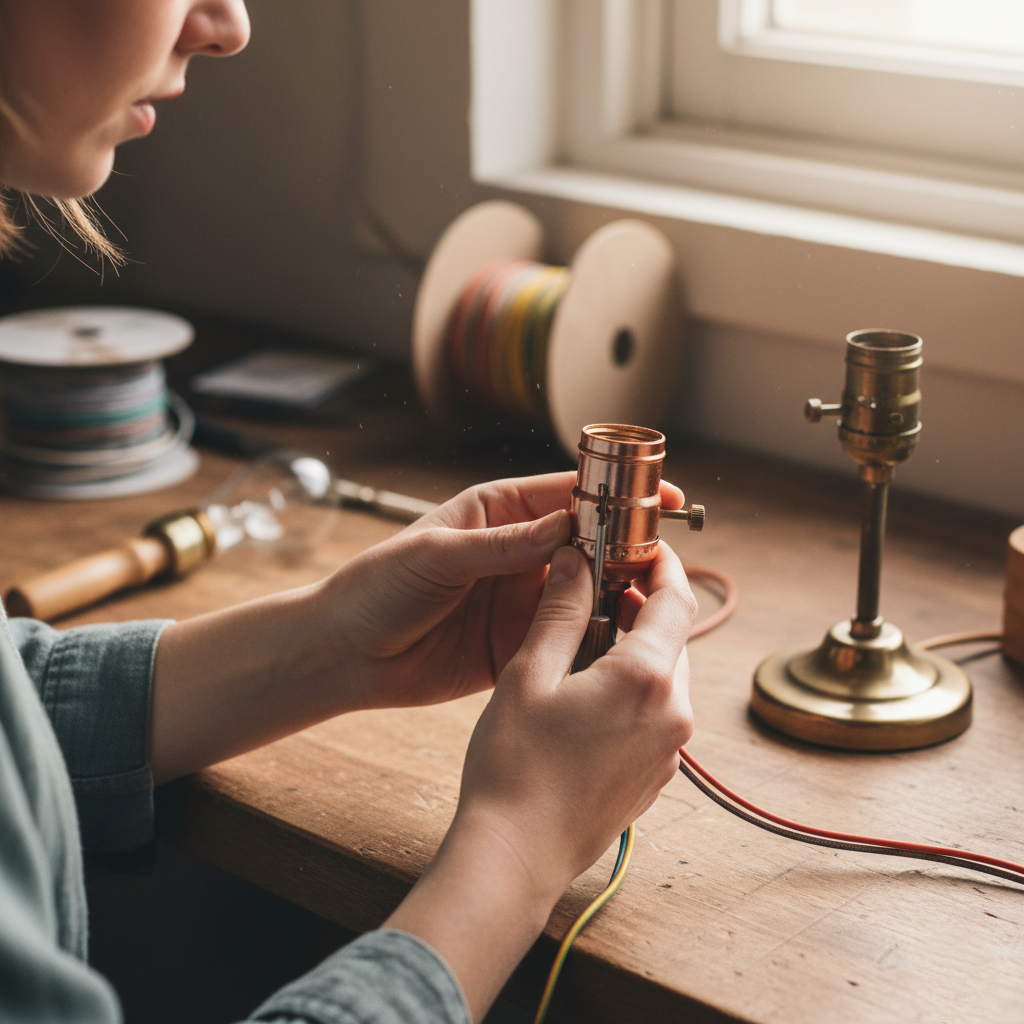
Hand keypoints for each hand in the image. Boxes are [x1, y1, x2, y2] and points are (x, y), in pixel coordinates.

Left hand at [323, 471, 683, 710]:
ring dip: (617, 595)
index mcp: (499, 512)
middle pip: (589, 543)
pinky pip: (566, 638)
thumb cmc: (378, 586)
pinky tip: (618, 644)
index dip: (616, 494)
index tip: (660, 498)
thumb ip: (504, 545)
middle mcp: (519, 553)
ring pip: (586, 592)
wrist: (344, 653)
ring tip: (652, 602)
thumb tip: (567, 526)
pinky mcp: (519, 645)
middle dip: (627, 547)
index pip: (568, 494)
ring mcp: (521, 600)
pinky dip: (592, 639)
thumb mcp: (438, 556)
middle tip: (666, 558)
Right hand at [455, 538, 695, 890]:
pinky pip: (657, 711)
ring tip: (581, 640)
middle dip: (640, 605)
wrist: (516, 856)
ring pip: (665, 674)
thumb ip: (560, 611)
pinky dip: (633, 686)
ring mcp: (669, 749)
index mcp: (645, 680)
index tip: (640, 545)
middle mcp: (672, 714)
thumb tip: (574, 561)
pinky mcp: (656, 774)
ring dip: (635, 646)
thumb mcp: (528, 675)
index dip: (661, 564)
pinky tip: (586, 691)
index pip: (675, 599)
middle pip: (673, 636)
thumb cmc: (514, 768)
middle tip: (596, 587)